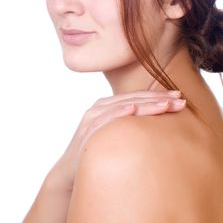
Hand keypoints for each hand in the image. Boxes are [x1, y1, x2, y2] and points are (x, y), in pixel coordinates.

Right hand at [50, 90, 184, 191]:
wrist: (70, 173)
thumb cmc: (98, 152)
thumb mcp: (116, 134)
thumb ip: (131, 125)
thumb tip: (158, 125)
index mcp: (109, 105)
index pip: (138, 97)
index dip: (158, 96)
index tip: (179, 97)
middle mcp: (101, 107)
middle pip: (134, 98)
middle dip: (158, 98)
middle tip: (180, 100)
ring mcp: (93, 116)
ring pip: (123, 105)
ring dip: (145, 104)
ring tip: (165, 104)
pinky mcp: (87, 129)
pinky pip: (104, 118)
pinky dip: (117, 111)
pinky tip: (131, 108)